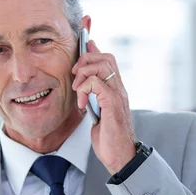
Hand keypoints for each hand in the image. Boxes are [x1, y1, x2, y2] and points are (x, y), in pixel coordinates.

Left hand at [72, 40, 135, 173]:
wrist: (120, 157)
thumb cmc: (110, 138)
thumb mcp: (97, 112)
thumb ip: (93, 96)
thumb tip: (85, 82)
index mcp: (115, 89)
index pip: (107, 59)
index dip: (94, 46)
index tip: (84, 37)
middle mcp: (119, 89)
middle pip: (106, 56)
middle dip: (85, 60)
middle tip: (75, 77)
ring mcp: (118, 96)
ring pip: (101, 65)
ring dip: (83, 74)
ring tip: (77, 91)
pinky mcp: (113, 104)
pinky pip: (97, 83)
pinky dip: (84, 90)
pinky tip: (82, 105)